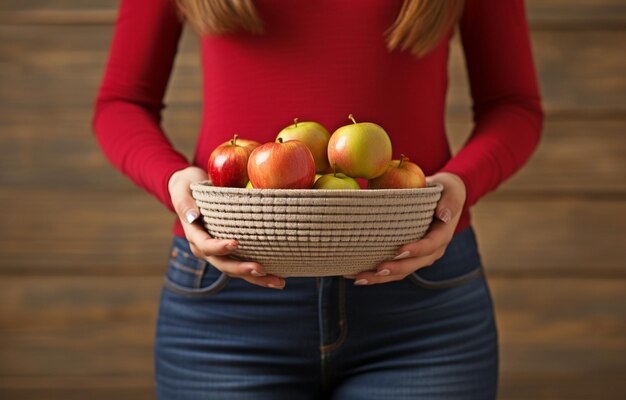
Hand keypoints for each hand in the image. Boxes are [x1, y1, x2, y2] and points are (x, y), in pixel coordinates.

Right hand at [168, 166, 285, 288]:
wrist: (191, 191)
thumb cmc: (189, 187)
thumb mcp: (182, 190)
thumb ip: (185, 204)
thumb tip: (192, 216)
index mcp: (194, 235)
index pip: (206, 245)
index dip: (219, 247)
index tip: (235, 243)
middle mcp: (205, 249)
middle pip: (224, 264)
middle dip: (242, 269)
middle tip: (261, 269)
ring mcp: (218, 254)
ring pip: (236, 271)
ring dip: (257, 278)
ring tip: (278, 282)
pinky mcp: (230, 253)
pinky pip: (244, 266)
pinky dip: (260, 274)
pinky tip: (278, 277)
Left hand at [348, 172, 466, 285]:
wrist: (441, 197)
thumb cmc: (444, 190)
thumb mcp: (451, 191)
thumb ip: (450, 202)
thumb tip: (444, 215)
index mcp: (442, 236)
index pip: (431, 245)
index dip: (417, 249)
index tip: (400, 251)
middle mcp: (431, 251)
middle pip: (413, 264)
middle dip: (395, 269)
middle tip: (378, 269)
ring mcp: (418, 257)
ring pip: (400, 271)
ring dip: (380, 277)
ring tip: (360, 279)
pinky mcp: (406, 257)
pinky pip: (392, 269)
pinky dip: (375, 274)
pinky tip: (356, 275)